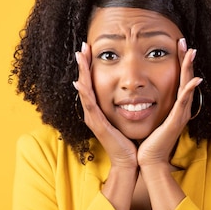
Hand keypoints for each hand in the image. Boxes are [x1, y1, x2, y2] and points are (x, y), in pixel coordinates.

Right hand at [73, 42, 137, 169]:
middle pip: (84, 84)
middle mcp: (92, 113)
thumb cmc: (128, 142)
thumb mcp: (124, 119)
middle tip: (82, 47)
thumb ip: (124, 107)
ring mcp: (93, 119)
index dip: (89, 67)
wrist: (129, 162)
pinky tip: (80, 83)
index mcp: (99, 110)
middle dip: (83, 65)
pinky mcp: (98, 126)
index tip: (90, 50)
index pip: (92, 84)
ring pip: (84, 91)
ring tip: (80, 57)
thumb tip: (131, 95)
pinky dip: (85, 94)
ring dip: (81, 73)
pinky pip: (90, 106)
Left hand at [137, 38, 202, 168]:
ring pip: (187, 86)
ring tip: (191, 51)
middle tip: (185, 41)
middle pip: (187, 79)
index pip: (180, 79)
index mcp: (175, 107)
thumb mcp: (152, 119)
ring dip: (189, 68)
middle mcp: (181, 109)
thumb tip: (143, 96)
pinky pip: (183, 103)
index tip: (178, 46)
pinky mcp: (175, 122)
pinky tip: (194, 80)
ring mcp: (180, 115)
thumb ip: (151, 107)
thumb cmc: (149, 142)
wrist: (150, 161)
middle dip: (186, 59)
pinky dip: (189, 91)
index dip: (180, 63)